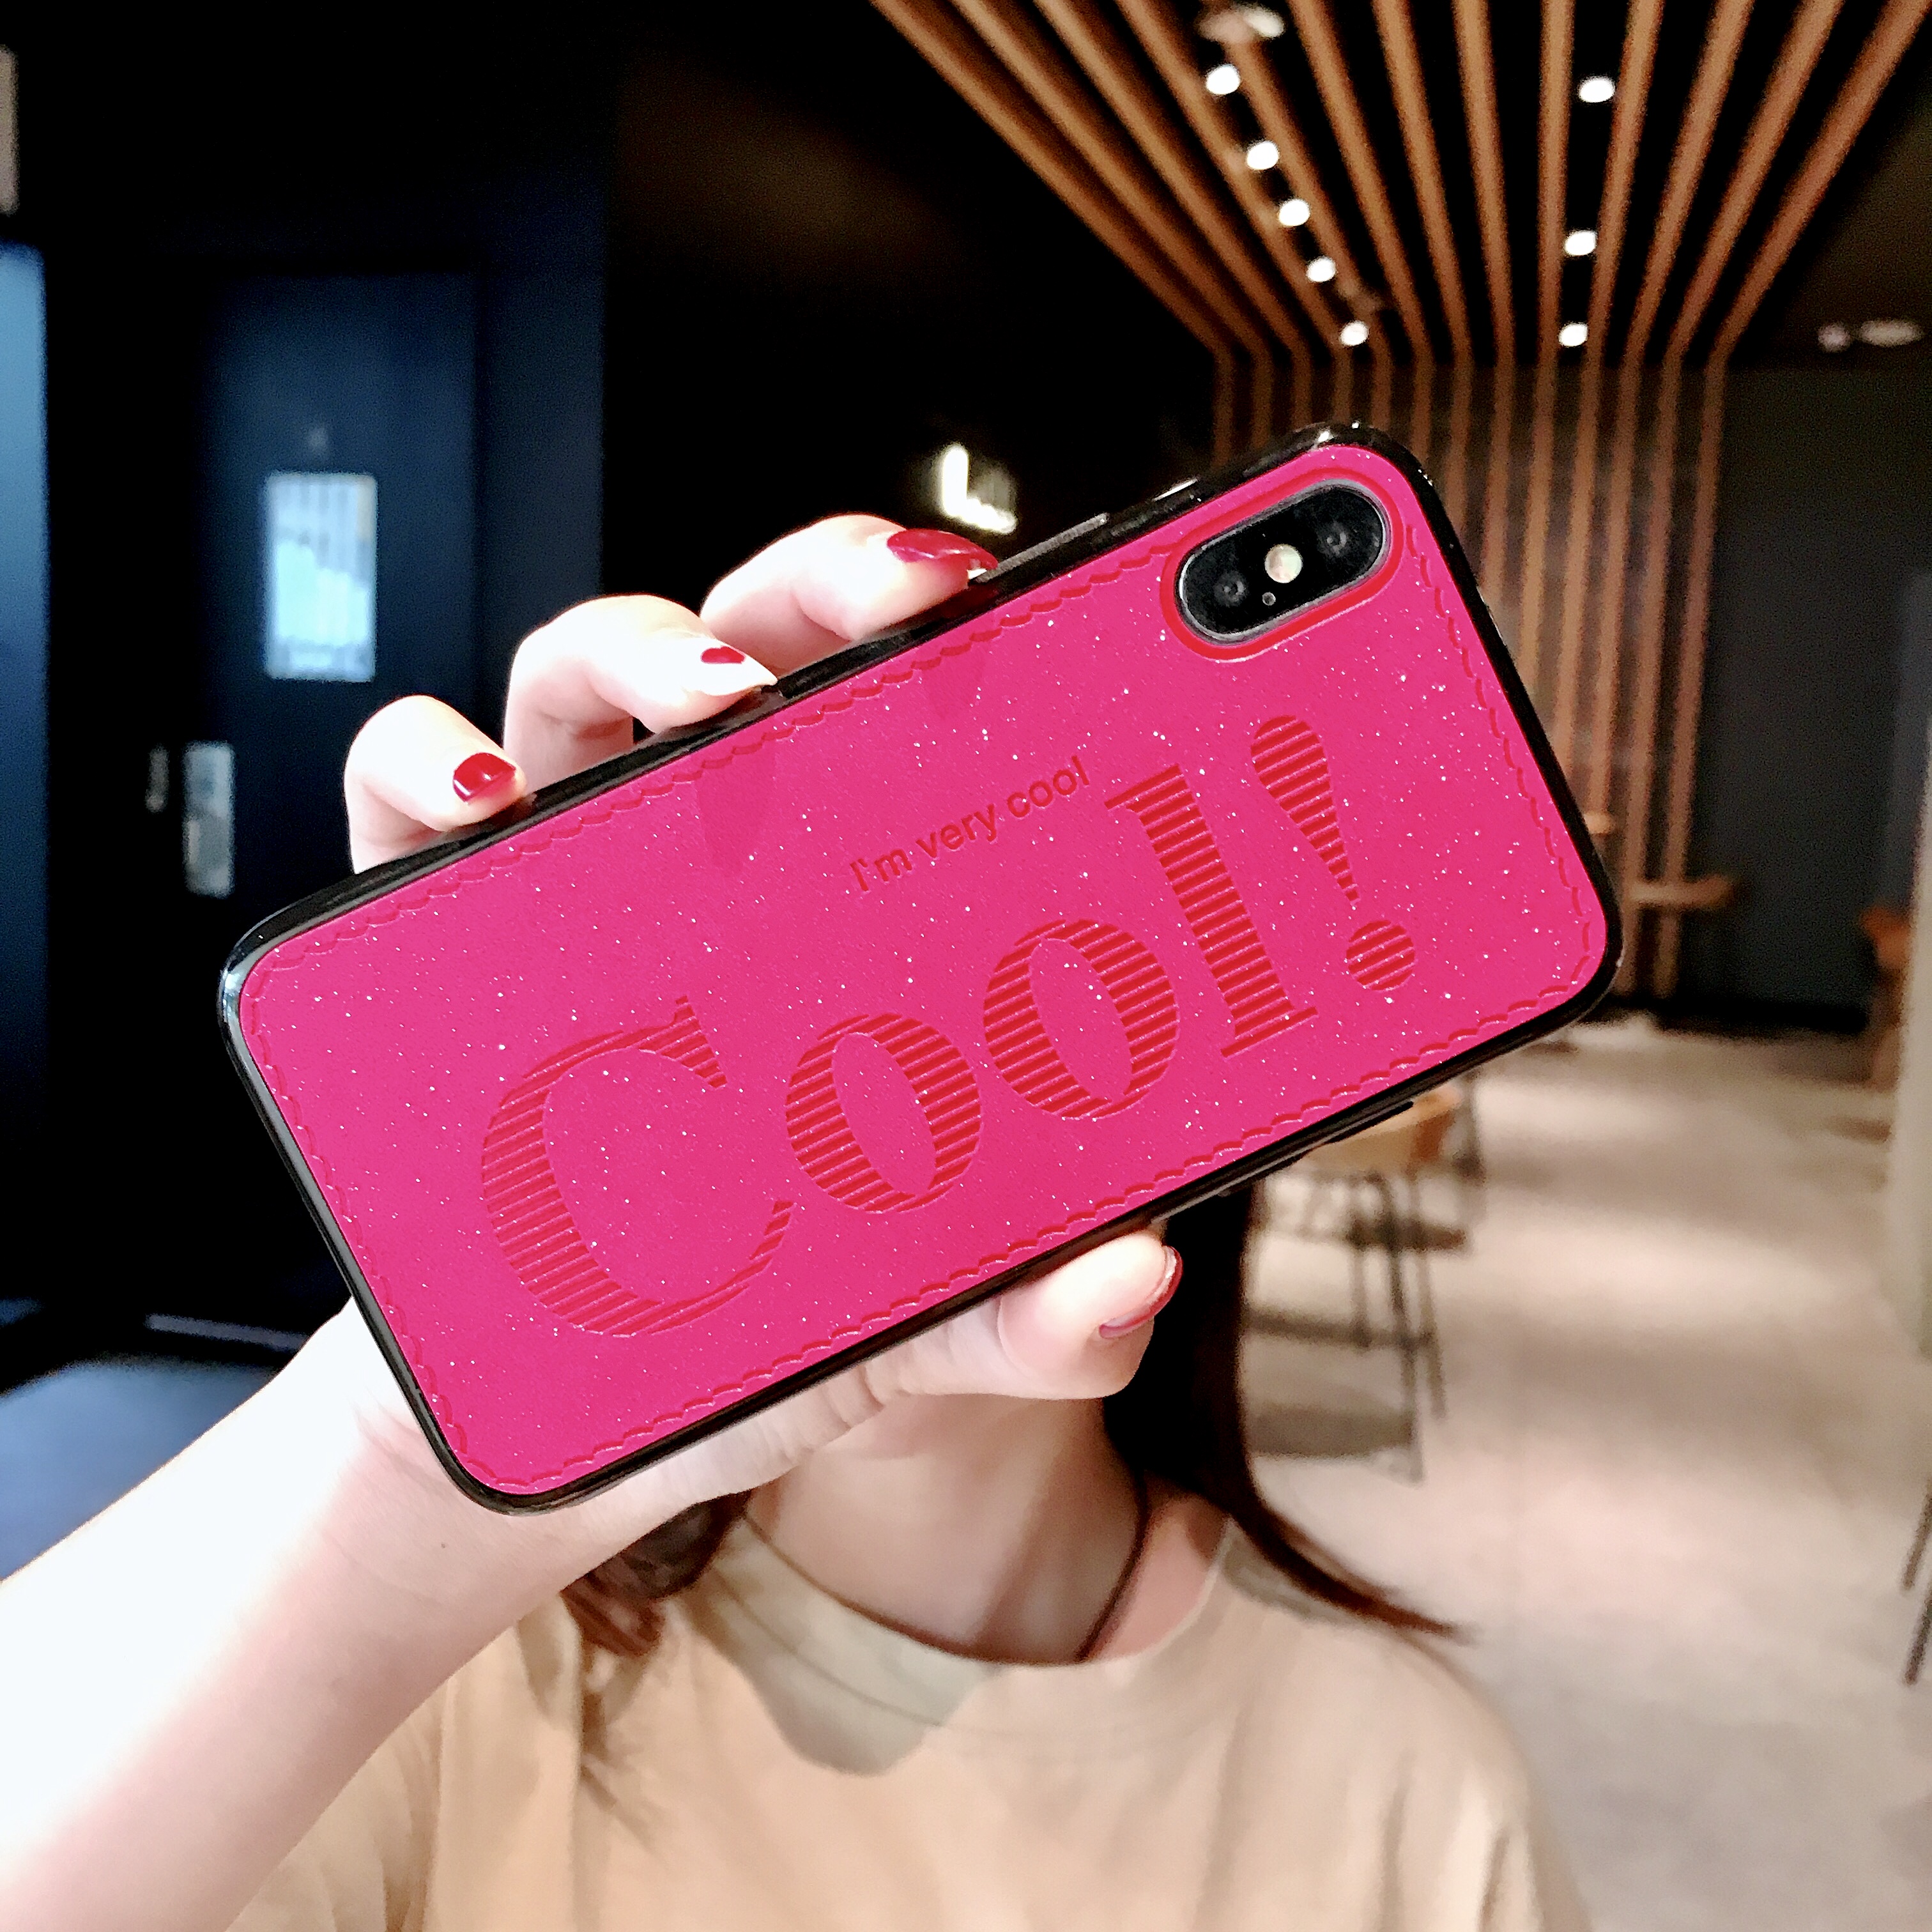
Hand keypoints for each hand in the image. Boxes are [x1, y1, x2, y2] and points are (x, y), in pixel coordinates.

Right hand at [336, 516, 1178, 1591]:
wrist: (560, 1401)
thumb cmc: (741, 1311)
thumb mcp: (899, 1310)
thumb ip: (1019, 1309)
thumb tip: (1133, 1282)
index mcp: (827, 895)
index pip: (887, 705)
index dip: (946, 628)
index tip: (1025, 603)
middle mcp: (691, 846)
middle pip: (750, 637)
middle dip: (824, 583)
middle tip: (906, 603)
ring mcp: (555, 866)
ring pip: (578, 672)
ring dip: (642, 643)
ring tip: (715, 691)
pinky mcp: (420, 918)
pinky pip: (396, 786)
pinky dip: (425, 760)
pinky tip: (485, 799)